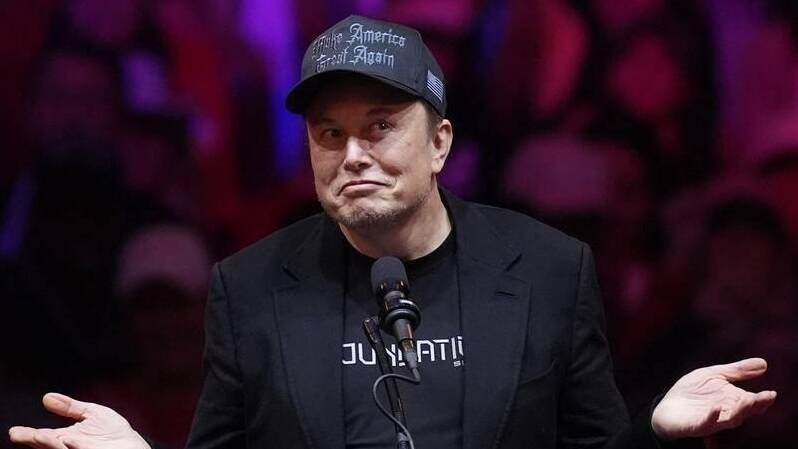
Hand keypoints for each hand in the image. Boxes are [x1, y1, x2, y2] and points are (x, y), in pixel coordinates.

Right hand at [8, 393, 149, 448]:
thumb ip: (70, 407)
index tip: (15, 432)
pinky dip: (75, 447)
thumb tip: (47, 397)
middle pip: (48, 446)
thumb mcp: (91, 414)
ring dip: (52, 445)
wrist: (134, 446)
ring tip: (41, 436)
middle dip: (38, 441)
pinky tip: (70, 440)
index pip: (43, 437)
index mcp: (65, 438)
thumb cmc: (113, 433)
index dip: (27, 435)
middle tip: (31, 434)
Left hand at [651, 358, 776, 439]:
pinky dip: (711, 417)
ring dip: (739, 410)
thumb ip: (737, 371)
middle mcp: (726, 412)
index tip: (771, 393)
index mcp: (732, 400)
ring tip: (746, 399)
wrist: (667, 406)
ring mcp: (711, 420)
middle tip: (763, 398)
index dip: (762, 400)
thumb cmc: (692, 391)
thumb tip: (764, 363)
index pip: (752, 402)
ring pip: (730, 419)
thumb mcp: (714, 375)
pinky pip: (705, 423)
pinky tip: (716, 408)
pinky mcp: (695, 425)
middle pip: (744, 411)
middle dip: (754, 405)